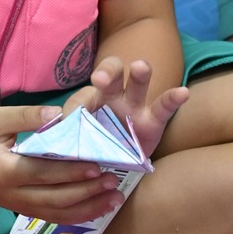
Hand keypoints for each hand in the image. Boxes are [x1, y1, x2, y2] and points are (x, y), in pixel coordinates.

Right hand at [0, 103, 121, 220]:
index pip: (44, 173)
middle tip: (114, 181)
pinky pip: (50, 217)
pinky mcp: (20, 209)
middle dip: (87, 191)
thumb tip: (59, 115)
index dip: (71, 171)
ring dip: (87, 208)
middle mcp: (13, 195)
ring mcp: (16, 206)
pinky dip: (75, 216)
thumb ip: (26, 116)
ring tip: (114, 198)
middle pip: (55, 198)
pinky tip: (96, 210)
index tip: (97, 165)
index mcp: (6, 170)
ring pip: (56, 213)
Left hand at [65, 55, 188, 159]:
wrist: (113, 167)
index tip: (68, 121)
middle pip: (111, 74)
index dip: (74, 107)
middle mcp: (113, 96)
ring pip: (137, 84)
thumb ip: (64, 137)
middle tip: (100, 78)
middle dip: (107, 71)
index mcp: (90, 100)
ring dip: (139, 74)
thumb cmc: (91, 147)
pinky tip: (183, 93)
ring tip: (140, 66)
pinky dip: (173, 98)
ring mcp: (134, 107)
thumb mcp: (74, 144)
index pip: (80, 97)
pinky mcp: (153, 121)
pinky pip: (164, 107)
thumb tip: (49, 134)